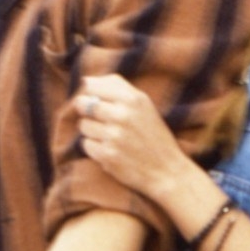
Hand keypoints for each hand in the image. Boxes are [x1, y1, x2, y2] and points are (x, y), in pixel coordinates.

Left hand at [72, 74, 199, 215]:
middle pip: (83, 104)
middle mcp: (122, 115)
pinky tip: (110, 150)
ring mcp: (114, 136)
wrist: (166, 170)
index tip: (96, 103)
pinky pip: (86, 145)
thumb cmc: (153, 134)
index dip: (89, 95)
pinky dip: (94, 148)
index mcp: (132, 98)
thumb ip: (117, 87)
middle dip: (87, 112)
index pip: (91, 87)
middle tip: (102, 121)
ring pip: (83, 125)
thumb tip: (85, 80)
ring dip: (91, 132)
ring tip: (110, 137)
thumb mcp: (144, 104)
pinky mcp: (107, 155)